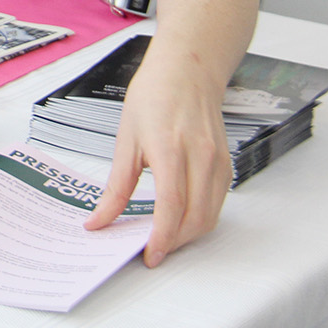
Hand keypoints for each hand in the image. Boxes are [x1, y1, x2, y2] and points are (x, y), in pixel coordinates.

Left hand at [85, 49, 232, 266]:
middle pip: (195, 218)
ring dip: (189, 235)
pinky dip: (201, 218)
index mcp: (170, 149)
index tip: (149, 255)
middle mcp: (201, 158)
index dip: (161, 238)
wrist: (187, 71)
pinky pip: (218, 203)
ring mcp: (218, 162)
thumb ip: (116, 185)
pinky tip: (181, 219)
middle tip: (152, 251)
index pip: (171, 206)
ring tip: (164, 239)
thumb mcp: (125, 139)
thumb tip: (100, 218)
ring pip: (210, 216)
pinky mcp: (226, 165)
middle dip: (175, 243)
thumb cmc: (154, 97)